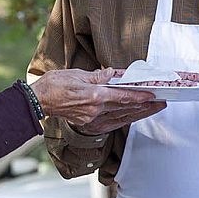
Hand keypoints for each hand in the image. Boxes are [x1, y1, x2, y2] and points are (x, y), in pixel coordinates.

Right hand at [31, 67, 164, 134]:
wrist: (38, 100)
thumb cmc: (54, 85)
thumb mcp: (76, 74)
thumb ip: (97, 76)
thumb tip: (112, 74)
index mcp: (94, 96)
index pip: (122, 96)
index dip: (139, 96)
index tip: (153, 95)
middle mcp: (95, 110)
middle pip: (125, 109)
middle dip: (145, 106)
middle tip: (161, 103)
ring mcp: (91, 118)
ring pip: (120, 117)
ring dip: (137, 114)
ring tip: (151, 109)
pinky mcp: (87, 123)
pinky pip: (110, 122)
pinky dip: (123, 119)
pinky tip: (130, 117)